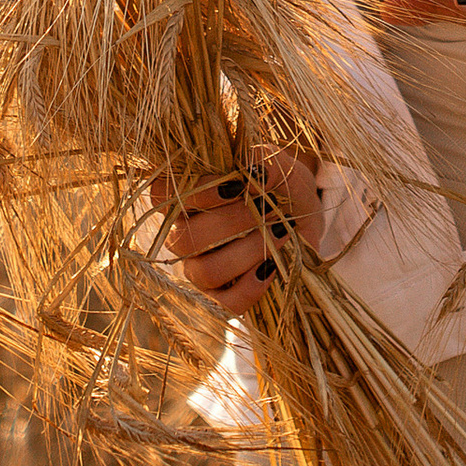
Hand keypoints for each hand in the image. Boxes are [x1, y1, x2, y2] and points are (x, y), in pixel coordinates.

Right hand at [165, 150, 326, 314]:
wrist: (304, 221)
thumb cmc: (280, 188)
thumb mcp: (279, 167)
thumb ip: (264, 160)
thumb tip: (253, 170)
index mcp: (184, 195)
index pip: (161, 195)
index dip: (196, 193)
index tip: (237, 185)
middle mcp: (182, 234)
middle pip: (187, 237)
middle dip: (234, 223)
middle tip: (270, 208)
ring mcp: (196, 268)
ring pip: (205, 272)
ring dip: (248, 252)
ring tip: (280, 234)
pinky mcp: (218, 298)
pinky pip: (221, 305)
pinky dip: (248, 289)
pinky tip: (272, 268)